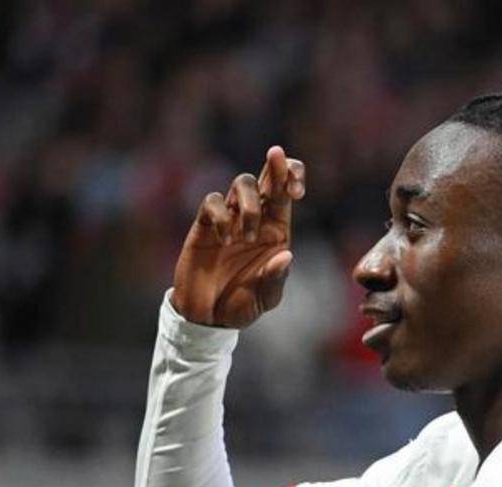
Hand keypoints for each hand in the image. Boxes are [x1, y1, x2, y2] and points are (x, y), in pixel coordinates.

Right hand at [171, 146, 304, 327]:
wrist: (208, 316)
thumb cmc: (242, 304)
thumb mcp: (266, 297)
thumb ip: (275, 278)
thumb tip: (286, 255)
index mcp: (276, 230)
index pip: (286, 193)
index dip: (293, 178)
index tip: (296, 191)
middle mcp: (255, 219)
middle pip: (266, 178)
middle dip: (276, 164)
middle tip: (277, 155)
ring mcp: (229, 219)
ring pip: (241, 183)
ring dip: (248, 204)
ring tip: (247, 237)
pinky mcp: (205, 225)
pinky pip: (212, 202)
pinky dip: (221, 215)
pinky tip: (224, 239)